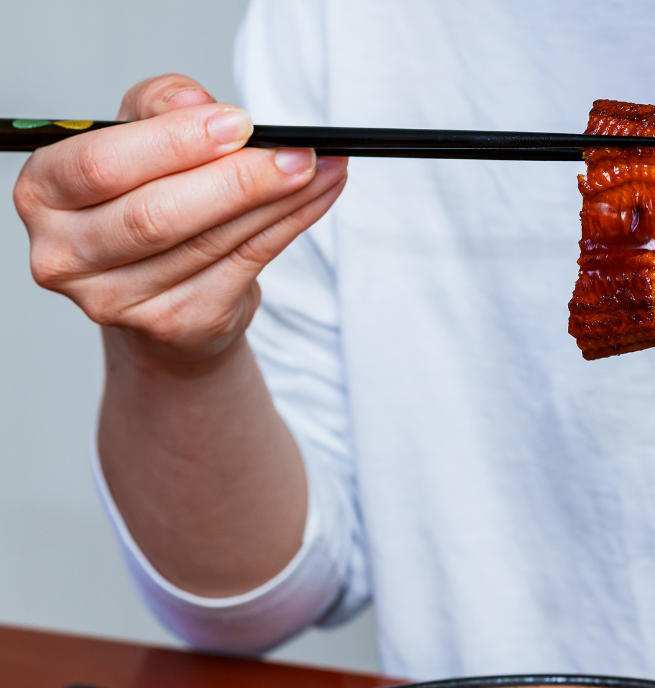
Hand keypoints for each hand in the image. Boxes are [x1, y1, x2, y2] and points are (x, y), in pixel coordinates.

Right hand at [13, 73, 346, 367]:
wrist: (158, 294)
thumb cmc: (143, 201)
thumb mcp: (136, 138)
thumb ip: (158, 107)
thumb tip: (195, 105)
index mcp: (43, 194)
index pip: (103, 165)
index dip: (175, 143)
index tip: (237, 123)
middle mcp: (66, 254)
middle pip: (157, 215)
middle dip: (238, 179)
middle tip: (295, 153)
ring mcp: (118, 300)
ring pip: (211, 242)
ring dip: (278, 201)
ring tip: (320, 167)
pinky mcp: (176, 324)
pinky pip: (245, 266)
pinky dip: (290, 226)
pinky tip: (317, 196)